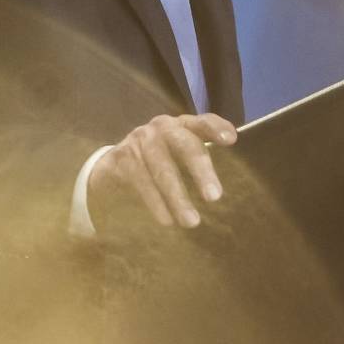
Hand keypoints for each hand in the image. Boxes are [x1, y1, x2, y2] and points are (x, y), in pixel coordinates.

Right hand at [89, 113, 235, 228]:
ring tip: (191, 222)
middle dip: (200, 170)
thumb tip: (223, 185)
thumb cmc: (158, 161)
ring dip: (177, 197)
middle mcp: (161, 127)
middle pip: (184, 144)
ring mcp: (139, 140)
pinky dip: (156, 203)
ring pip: (162, 169)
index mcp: (181, 125)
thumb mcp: (179, 155)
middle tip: (214, 198)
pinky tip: (167, 220)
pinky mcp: (121, 157)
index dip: (215, 128)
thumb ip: (201, 161)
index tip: (231, 139)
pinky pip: (142, 181)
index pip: (202, 122)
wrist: (113, 166)